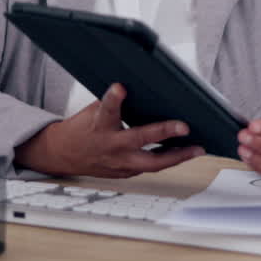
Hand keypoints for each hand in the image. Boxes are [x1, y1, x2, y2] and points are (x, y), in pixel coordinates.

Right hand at [15, 83, 203, 177]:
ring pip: (151, 163)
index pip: (106, 110)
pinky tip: (185, 153)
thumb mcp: (94, 110)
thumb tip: (141, 87)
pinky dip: (168, 160)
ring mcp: (119, 162)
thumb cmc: (83, 128)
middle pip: (137, 140)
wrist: (63, 155)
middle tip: (183, 127)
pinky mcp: (126, 173)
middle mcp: (110, 145)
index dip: (114, 99)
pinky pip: (151, 167)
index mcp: (99, 125)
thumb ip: (115, 102)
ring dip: (177, 156)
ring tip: (197, 149)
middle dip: (162, 133)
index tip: (120, 88)